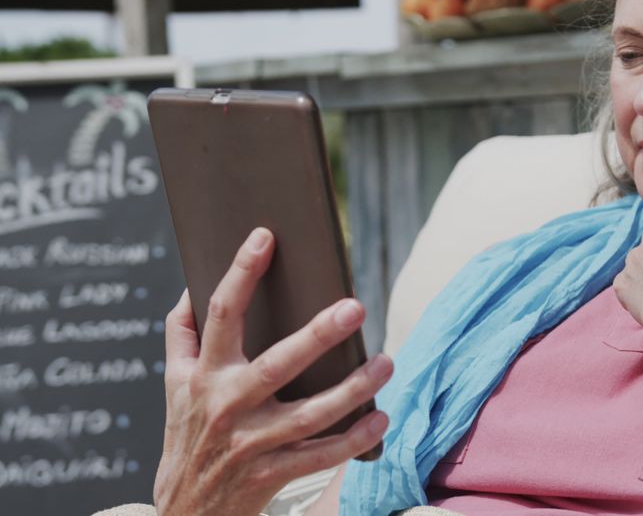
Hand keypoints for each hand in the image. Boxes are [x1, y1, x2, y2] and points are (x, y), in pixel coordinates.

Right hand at [153, 228, 392, 515]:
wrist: (184, 509)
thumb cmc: (188, 431)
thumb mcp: (175, 383)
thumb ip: (182, 334)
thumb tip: (193, 284)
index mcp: (204, 373)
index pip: (222, 314)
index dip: (240, 272)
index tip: (265, 236)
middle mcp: (227, 405)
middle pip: (276, 364)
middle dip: (318, 335)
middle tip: (356, 306)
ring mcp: (251, 443)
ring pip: (309, 415)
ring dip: (352, 389)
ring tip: (385, 362)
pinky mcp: (271, 475)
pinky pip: (320, 456)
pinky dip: (354, 439)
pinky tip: (381, 417)